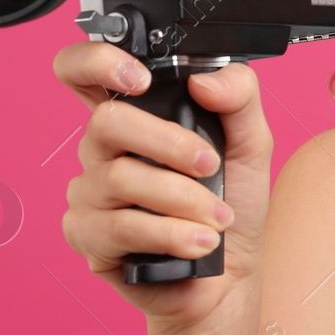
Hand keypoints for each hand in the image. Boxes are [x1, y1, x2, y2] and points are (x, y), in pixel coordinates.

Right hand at [53, 41, 273, 333]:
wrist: (229, 273)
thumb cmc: (231, 202)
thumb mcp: (251, 142)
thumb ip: (239, 96)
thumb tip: (203, 79)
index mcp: (136, 115)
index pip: (83, 70)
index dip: (97, 62)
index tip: (142, 80)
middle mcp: (103, 149)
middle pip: (109, 122)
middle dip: (171, 145)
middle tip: (211, 166)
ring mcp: (89, 192)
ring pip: (120, 179)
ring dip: (183, 200)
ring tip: (217, 218)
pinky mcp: (87, 236)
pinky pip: (121, 227)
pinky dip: (171, 234)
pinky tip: (199, 243)